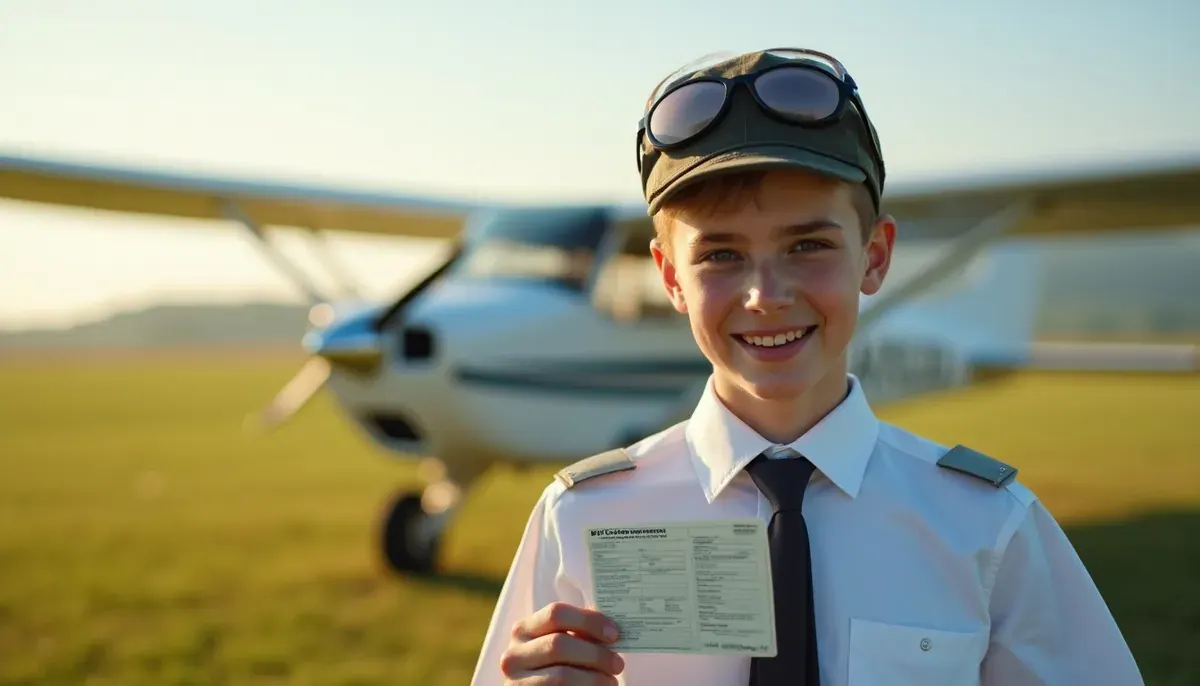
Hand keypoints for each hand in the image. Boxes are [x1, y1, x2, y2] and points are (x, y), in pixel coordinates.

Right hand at [500, 601, 624, 684]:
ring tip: (611, 681)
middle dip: (595, 654)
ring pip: (561, 675)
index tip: (614, 634)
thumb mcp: (561, 646)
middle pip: (559, 644)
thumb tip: (611, 628)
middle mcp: (514, 653)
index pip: (556, 613)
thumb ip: (578, 634)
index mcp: (524, 630)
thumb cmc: (555, 668)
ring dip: (594, 678)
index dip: (589, 621)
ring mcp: (516, 680)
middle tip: (618, 664)